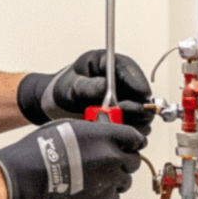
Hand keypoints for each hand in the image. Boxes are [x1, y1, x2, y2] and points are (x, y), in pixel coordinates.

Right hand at [0, 119, 144, 198]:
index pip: (135, 138)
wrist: (28, 177)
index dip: (133, 140)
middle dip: (125, 159)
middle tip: (111, 159)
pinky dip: (106, 194)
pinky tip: (92, 188)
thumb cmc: (42, 149)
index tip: (131, 143)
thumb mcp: (70, 127)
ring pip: (125, 181)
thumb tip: (103, 135)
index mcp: (106, 137)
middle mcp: (113, 159)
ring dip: (115, 177)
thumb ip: (94, 131)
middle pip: (134, 161)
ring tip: (96, 175)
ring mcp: (109, 182)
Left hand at [17, 50, 154, 133]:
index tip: (141, 94)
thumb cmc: (62, 87)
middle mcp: (122, 85)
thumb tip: (104, 87)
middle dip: (136, 106)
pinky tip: (111, 130)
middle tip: (121, 110)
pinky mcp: (123, 121)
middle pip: (143, 97)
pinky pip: (133, 129)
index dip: (139, 82)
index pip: (131, 70)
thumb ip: (87, 86)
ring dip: (131, 122)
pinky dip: (125, 132)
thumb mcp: (71, 84)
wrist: (54, 106)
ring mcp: (124, 103)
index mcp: (110, 66)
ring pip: (142, 116)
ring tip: (111, 122)